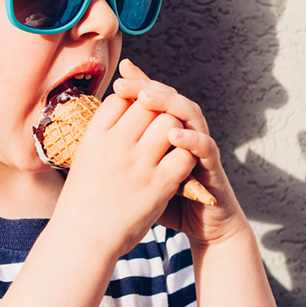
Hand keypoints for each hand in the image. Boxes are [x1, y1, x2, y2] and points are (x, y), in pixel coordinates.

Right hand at [51, 67, 196, 256]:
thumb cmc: (82, 202)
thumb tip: (119, 111)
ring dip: (175, 129)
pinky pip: (183, 154)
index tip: (137, 113)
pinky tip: (180, 164)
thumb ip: (102, 137)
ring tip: (172, 143)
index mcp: (94, 136)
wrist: (83, 240)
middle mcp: (115, 144)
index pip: (120, 98)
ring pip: (169, 123)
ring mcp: (138, 163)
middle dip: (157, 109)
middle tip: (161, 124)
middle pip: (147, 104)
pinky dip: (186, 155)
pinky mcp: (159, 184)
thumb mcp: (84, 159)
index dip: (133, 100)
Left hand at [111, 59, 245, 247]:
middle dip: (147, 87)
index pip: (153, 97)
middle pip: (170, 97)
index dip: (137, 86)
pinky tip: (174, 135)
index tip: (115, 81)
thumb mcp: (140, 176)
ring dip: (169, 104)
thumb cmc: (168, 201)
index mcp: (167, 131)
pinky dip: (192, 139)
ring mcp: (201, 147)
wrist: (203, 225)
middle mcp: (187, 132)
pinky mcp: (213, 167)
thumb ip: (126, 156)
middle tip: (124, 84)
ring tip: (146, 99)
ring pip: (191, 113)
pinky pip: (206, 147)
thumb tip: (92, 145)